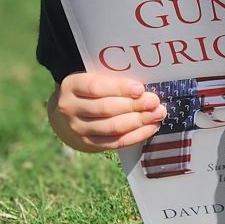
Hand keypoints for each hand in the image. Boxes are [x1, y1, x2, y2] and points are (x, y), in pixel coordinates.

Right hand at [50, 73, 165, 152]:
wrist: (68, 116)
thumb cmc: (89, 92)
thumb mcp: (93, 79)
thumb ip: (112, 80)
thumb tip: (144, 88)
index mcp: (71, 86)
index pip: (96, 87)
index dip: (120, 88)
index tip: (140, 89)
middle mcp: (70, 108)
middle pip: (106, 108)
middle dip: (134, 105)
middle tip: (154, 102)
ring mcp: (78, 128)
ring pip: (112, 127)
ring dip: (139, 121)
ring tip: (157, 114)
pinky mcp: (88, 144)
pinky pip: (116, 142)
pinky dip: (136, 135)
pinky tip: (151, 127)